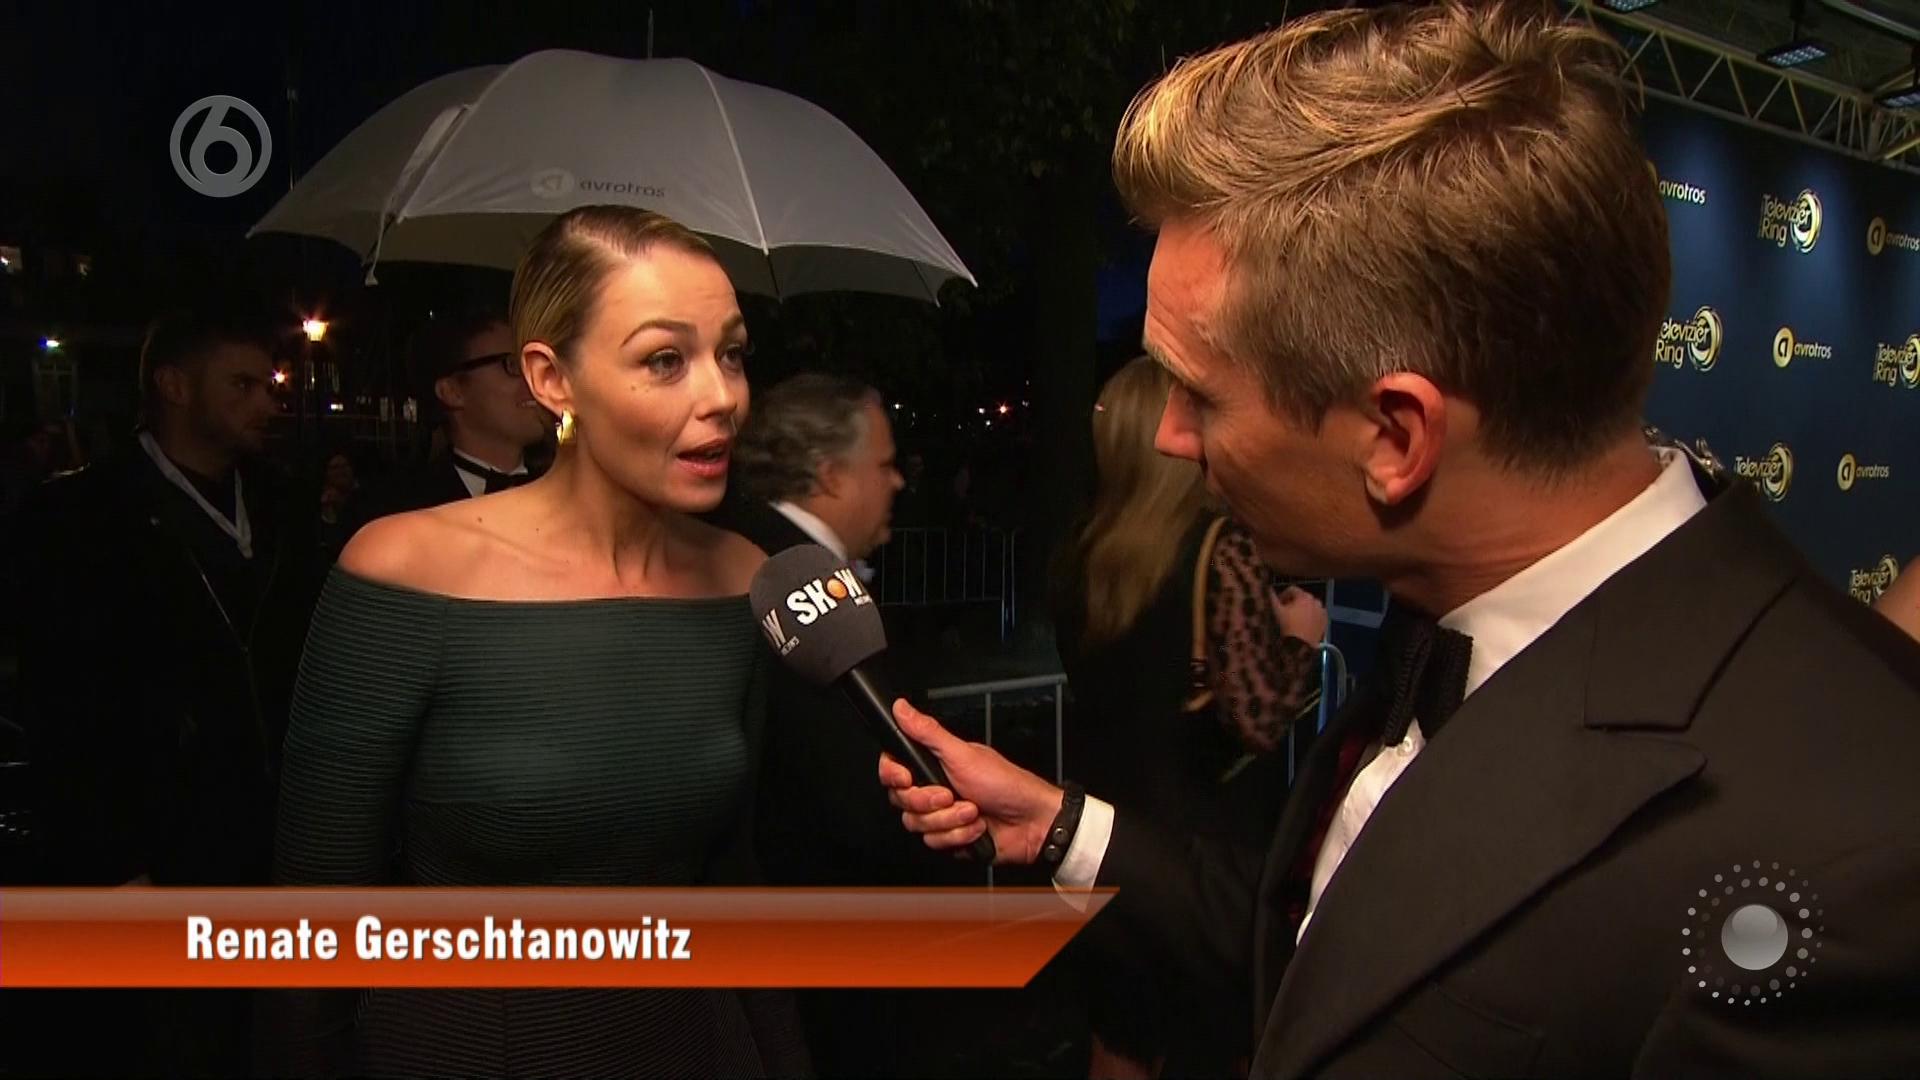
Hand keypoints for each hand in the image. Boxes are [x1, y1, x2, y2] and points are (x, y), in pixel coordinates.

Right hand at [878, 699, 1063, 864]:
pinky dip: (958, 836)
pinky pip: (934, 843)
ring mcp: (940, 815)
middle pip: (901, 800)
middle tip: (951, 794)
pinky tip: (976, 828)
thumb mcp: (962, 755)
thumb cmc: (1005, 784)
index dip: (893, 775)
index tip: (907, 778)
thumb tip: (901, 707)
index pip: (893, 768)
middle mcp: (933, 788)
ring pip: (917, 824)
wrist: (1030, 823)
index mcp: (934, 763)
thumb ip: (927, 732)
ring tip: (973, 811)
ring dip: (949, 820)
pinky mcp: (948, 837)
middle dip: (929, 801)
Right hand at [1273, 585, 1328, 643]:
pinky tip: (1303, 625)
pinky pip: (1316, 616)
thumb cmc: (1287, 627)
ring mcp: (1322, 612)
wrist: (1300, 647)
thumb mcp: (1276, 611)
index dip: (1283, 596)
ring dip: (1302, 610)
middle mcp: (1316, 601)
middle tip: (1285, 613)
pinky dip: (1310, 617)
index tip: (1278, 604)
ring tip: (1294, 620)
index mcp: (1304, 596)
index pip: (1292, 590)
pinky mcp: (1325, 622)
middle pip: (1302, 598)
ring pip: (1310, 607)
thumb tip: (1268, 589)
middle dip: (1293, 603)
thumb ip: (1271, 597)